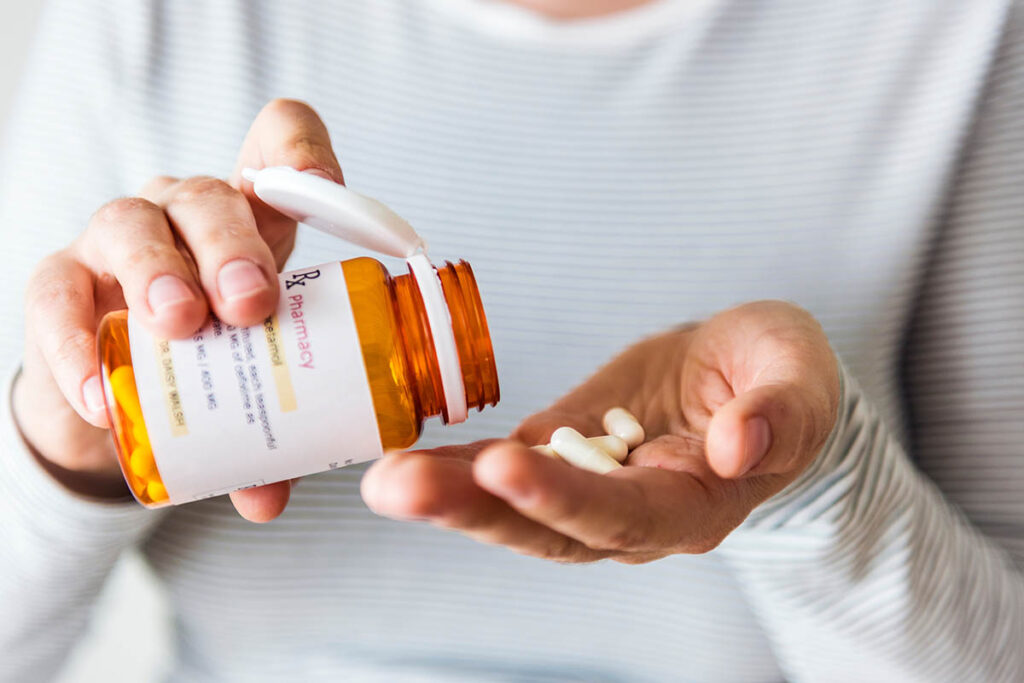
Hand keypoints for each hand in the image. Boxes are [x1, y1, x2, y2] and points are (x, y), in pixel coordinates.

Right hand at [13, 99, 342, 519]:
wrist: (117, 388)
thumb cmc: (208, 363)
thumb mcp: (253, 385)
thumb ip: (270, 437)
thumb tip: (268, 498)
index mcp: (251, 222)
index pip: (276, 150)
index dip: (302, 155)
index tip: (327, 192)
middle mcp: (184, 216)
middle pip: (208, 196)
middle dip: (233, 246)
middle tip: (252, 304)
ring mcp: (118, 241)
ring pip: (133, 226)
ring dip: (160, 273)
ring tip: (182, 325)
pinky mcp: (60, 283)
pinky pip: (58, 295)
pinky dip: (79, 343)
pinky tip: (100, 391)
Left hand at [361, 301, 839, 562]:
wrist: (744, 374)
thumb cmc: (778, 375)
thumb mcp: (800, 376)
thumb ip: (781, 412)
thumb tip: (736, 447)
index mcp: (696, 503)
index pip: (623, 515)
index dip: (564, 498)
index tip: (504, 467)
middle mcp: (633, 515)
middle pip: (547, 528)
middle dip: (472, 509)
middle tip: (398, 486)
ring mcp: (589, 487)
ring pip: (514, 508)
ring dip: (447, 495)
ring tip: (384, 480)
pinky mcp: (561, 453)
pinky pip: (504, 468)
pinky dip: (456, 468)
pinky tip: (407, 460)